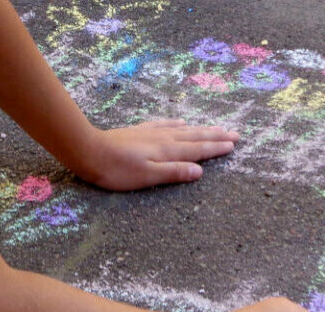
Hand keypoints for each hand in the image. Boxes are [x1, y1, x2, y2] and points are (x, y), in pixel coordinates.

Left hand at [76, 119, 239, 190]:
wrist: (89, 151)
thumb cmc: (117, 170)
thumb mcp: (147, 176)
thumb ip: (174, 172)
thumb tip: (200, 171)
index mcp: (168, 151)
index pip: (198, 150)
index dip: (217, 148)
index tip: (234, 144)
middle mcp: (164, 139)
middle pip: (196, 137)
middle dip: (216, 136)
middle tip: (235, 133)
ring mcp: (152, 133)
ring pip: (184, 130)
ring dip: (202, 129)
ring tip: (217, 127)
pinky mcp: (141, 132)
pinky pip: (165, 125)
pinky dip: (177, 124)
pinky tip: (182, 122)